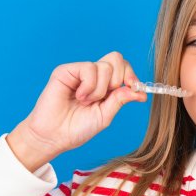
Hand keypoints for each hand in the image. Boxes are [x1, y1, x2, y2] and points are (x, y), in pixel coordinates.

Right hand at [7, 51, 147, 170]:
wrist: (55, 136)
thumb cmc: (77, 128)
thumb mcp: (105, 115)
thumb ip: (121, 100)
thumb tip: (141, 92)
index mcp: (105, 85)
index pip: (123, 67)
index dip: (131, 75)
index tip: (134, 88)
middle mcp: (93, 76)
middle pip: (117, 58)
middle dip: (118, 79)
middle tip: (106, 97)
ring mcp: (79, 72)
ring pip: (105, 66)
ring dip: (100, 89)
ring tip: (85, 102)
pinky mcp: (66, 70)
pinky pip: (89, 68)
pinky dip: (89, 86)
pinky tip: (79, 96)